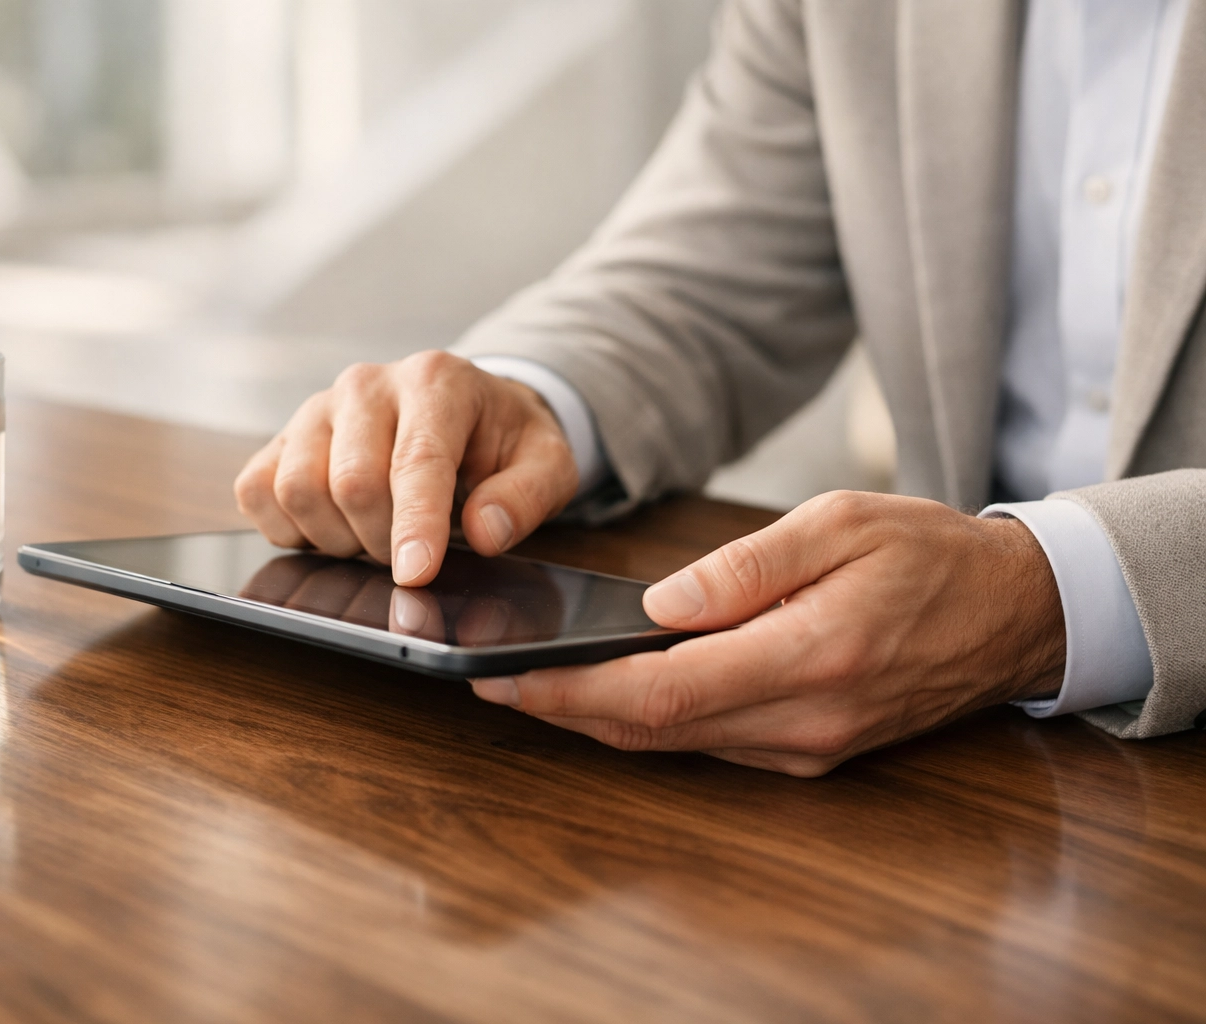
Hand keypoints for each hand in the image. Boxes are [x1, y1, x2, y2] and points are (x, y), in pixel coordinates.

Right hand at [234, 352, 577, 585]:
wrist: (466, 410)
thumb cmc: (501, 440)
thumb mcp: (546, 462)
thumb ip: (527, 496)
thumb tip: (486, 531)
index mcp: (436, 381)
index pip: (417, 461)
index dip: (415, 525)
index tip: (417, 575)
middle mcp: (366, 385)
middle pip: (351, 482)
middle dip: (381, 539)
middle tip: (413, 553)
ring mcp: (315, 409)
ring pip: (296, 489)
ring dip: (336, 538)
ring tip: (374, 537)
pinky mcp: (280, 438)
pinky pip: (256, 493)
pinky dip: (289, 529)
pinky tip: (334, 528)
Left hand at [469, 492, 1066, 775]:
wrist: (1016, 616)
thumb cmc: (931, 556)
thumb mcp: (841, 525)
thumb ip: (746, 567)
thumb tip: (659, 603)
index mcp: (810, 657)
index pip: (663, 691)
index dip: (573, 692)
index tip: (506, 677)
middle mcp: (805, 721)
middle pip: (655, 731)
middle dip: (564, 710)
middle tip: (491, 681)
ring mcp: (809, 747)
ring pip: (676, 744)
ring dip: (598, 720)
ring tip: (529, 684)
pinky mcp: (811, 751)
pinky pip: (710, 743)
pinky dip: (650, 723)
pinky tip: (608, 693)